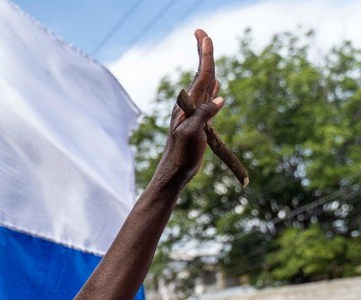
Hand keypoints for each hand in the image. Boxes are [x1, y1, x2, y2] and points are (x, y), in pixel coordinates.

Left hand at [156, 29, 224, 187]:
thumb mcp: (192, 135)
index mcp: (189, 104)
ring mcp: (194, 112)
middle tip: (201, 33)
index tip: (203, 35)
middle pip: (202, 73)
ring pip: (205, 84)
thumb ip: (204, 115)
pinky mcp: (198, 121)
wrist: (174, 172)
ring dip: (207, 66)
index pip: (201, 74)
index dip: (204, 54)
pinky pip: (208, 98)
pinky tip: (214, 83)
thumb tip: (220, 98)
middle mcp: (190, 105)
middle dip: (203, 53)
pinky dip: (212, 86)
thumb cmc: (181, 155)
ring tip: (206, 49)